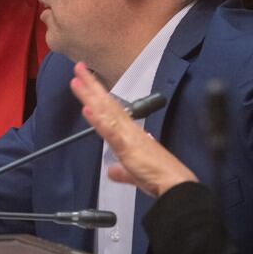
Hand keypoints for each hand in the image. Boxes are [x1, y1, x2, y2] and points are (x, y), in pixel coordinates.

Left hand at [69, 62, 195, 197]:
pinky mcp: (127, 147)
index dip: (98, 96)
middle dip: (92, 86)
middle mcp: (129, 130)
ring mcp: (128, 136)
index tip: (85, 82)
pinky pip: (110, 132)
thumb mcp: (135, 174)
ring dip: (90, 96)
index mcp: (131, 134)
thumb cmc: (159, 177)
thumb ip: (122, 172)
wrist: (175, 185)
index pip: (111, 111)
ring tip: (77, 80)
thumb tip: (113, 171)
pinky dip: (98, 120)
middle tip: (78, 68)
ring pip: (106, 112)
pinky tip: (86, 109)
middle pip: (107, 104)